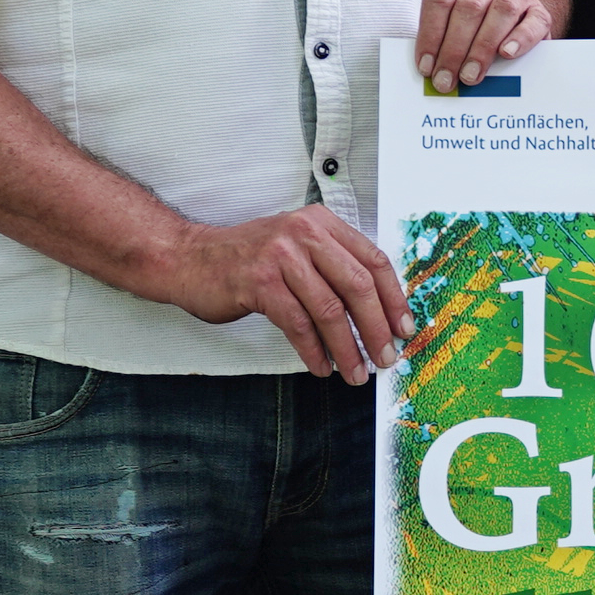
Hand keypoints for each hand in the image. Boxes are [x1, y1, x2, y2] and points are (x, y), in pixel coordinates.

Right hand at [152, 203, 411, 381]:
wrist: (191, 258)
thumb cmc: (248, 259)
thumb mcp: (297, 247)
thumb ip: (333, 266)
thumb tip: (377, 311)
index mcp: (322, 223)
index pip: (373, 260)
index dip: (394, 298)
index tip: (404, 327)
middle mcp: (305, 234)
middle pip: (358, 286)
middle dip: (377, 327)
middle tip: (385, 356)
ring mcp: (281, 256)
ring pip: (329, 310)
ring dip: (347, 347)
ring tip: (355, 371)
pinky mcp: (260, 283)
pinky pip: (298, 324)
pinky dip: (314, 351)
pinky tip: (321, 366)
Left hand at [416, 0, 552, 93]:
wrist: (513, 18)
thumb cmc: (475, 23)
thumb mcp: (452, 21)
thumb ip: (441, 39)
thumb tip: (431, 69)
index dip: (430, 34)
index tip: (426, 66)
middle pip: (468, 7)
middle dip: (454, 49)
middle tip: (447, 79)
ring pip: (501, 11)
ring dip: (482, 48)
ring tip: (471, 75)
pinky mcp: (539, 10)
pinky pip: (533, 22)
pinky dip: (519, 39)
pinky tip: (507, 54)